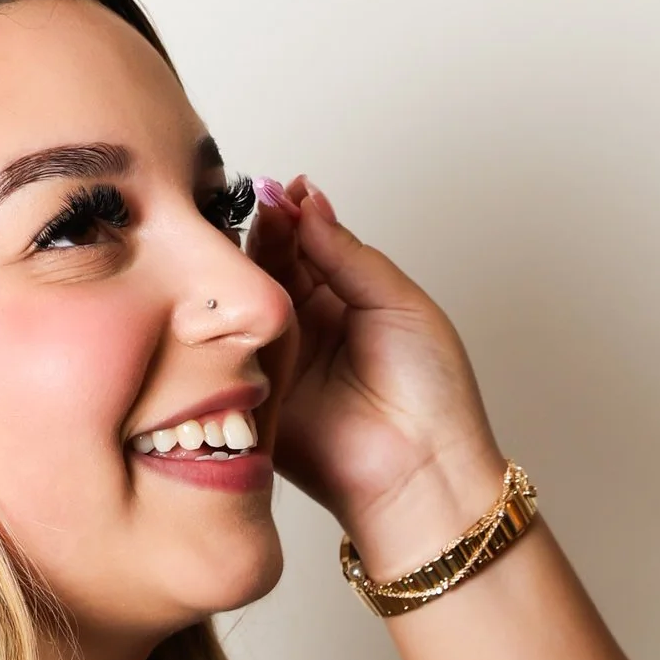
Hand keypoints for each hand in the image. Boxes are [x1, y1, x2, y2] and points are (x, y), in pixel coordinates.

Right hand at [248, 178, 509, 575]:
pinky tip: (230, 282)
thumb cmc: (431, 393)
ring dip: (246, 264)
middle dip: (268, 231)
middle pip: (271, 264)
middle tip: (264, 204)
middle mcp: (309, 325)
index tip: (286, 189)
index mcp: (348, 301)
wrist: (421, 470)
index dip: (295, 215)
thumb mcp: (398, 302)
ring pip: (246, 298)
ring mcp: (278, 357)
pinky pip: (230, 344)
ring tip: (251, 234)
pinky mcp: (252, 391)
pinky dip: (227, 314)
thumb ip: (348, 253)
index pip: (308, 245)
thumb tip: (309, 201)